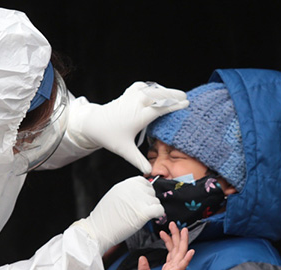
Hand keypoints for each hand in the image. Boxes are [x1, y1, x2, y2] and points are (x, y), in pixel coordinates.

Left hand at [67, 82, 188, 172]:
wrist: (94, 124)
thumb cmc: (109, 136)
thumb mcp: (125, 150)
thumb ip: (138, 160)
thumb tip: (150, 172)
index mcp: (139, 116)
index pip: (162, 108)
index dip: (175, 105)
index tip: (186, 104)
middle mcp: (137, 103)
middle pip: (160, 94)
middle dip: (174, 94)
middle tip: (185, 97)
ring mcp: (132, 96)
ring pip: (152, 88)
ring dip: (164, 90)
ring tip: (174, 94)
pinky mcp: (128, 93)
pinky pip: (143, 86)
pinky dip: (151, 87)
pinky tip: (156, 92)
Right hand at [73, 176, 164, 254]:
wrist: (98, 231)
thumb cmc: (104, 218)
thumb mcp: (114, 196)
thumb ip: (127, 192)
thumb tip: (139, 192)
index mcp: (125, 185)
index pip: (143, 181)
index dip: (146, 191)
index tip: (144, 198)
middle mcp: (133, 190)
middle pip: (151, 191)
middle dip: (149, 200)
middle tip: (142, 209)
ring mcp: (139, 200)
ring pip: (156, 201)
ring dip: (152, 208)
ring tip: (142, 216)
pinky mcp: (143, 213)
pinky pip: (159, 209)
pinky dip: (158, 214)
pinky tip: (152, 218)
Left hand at [138, 222, 194, 269]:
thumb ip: (144, 269)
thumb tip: (142, 258)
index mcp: (169, 269)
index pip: (171, 252)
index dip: (168, 241)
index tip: (162, 232)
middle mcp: (174, 269)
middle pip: (177, 249)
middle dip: (176, 236)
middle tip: (173, 224)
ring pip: (181, 254)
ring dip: (182, 241)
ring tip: (182, 229)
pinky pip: (182, 267)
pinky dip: (186, 259)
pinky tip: (190, 251)